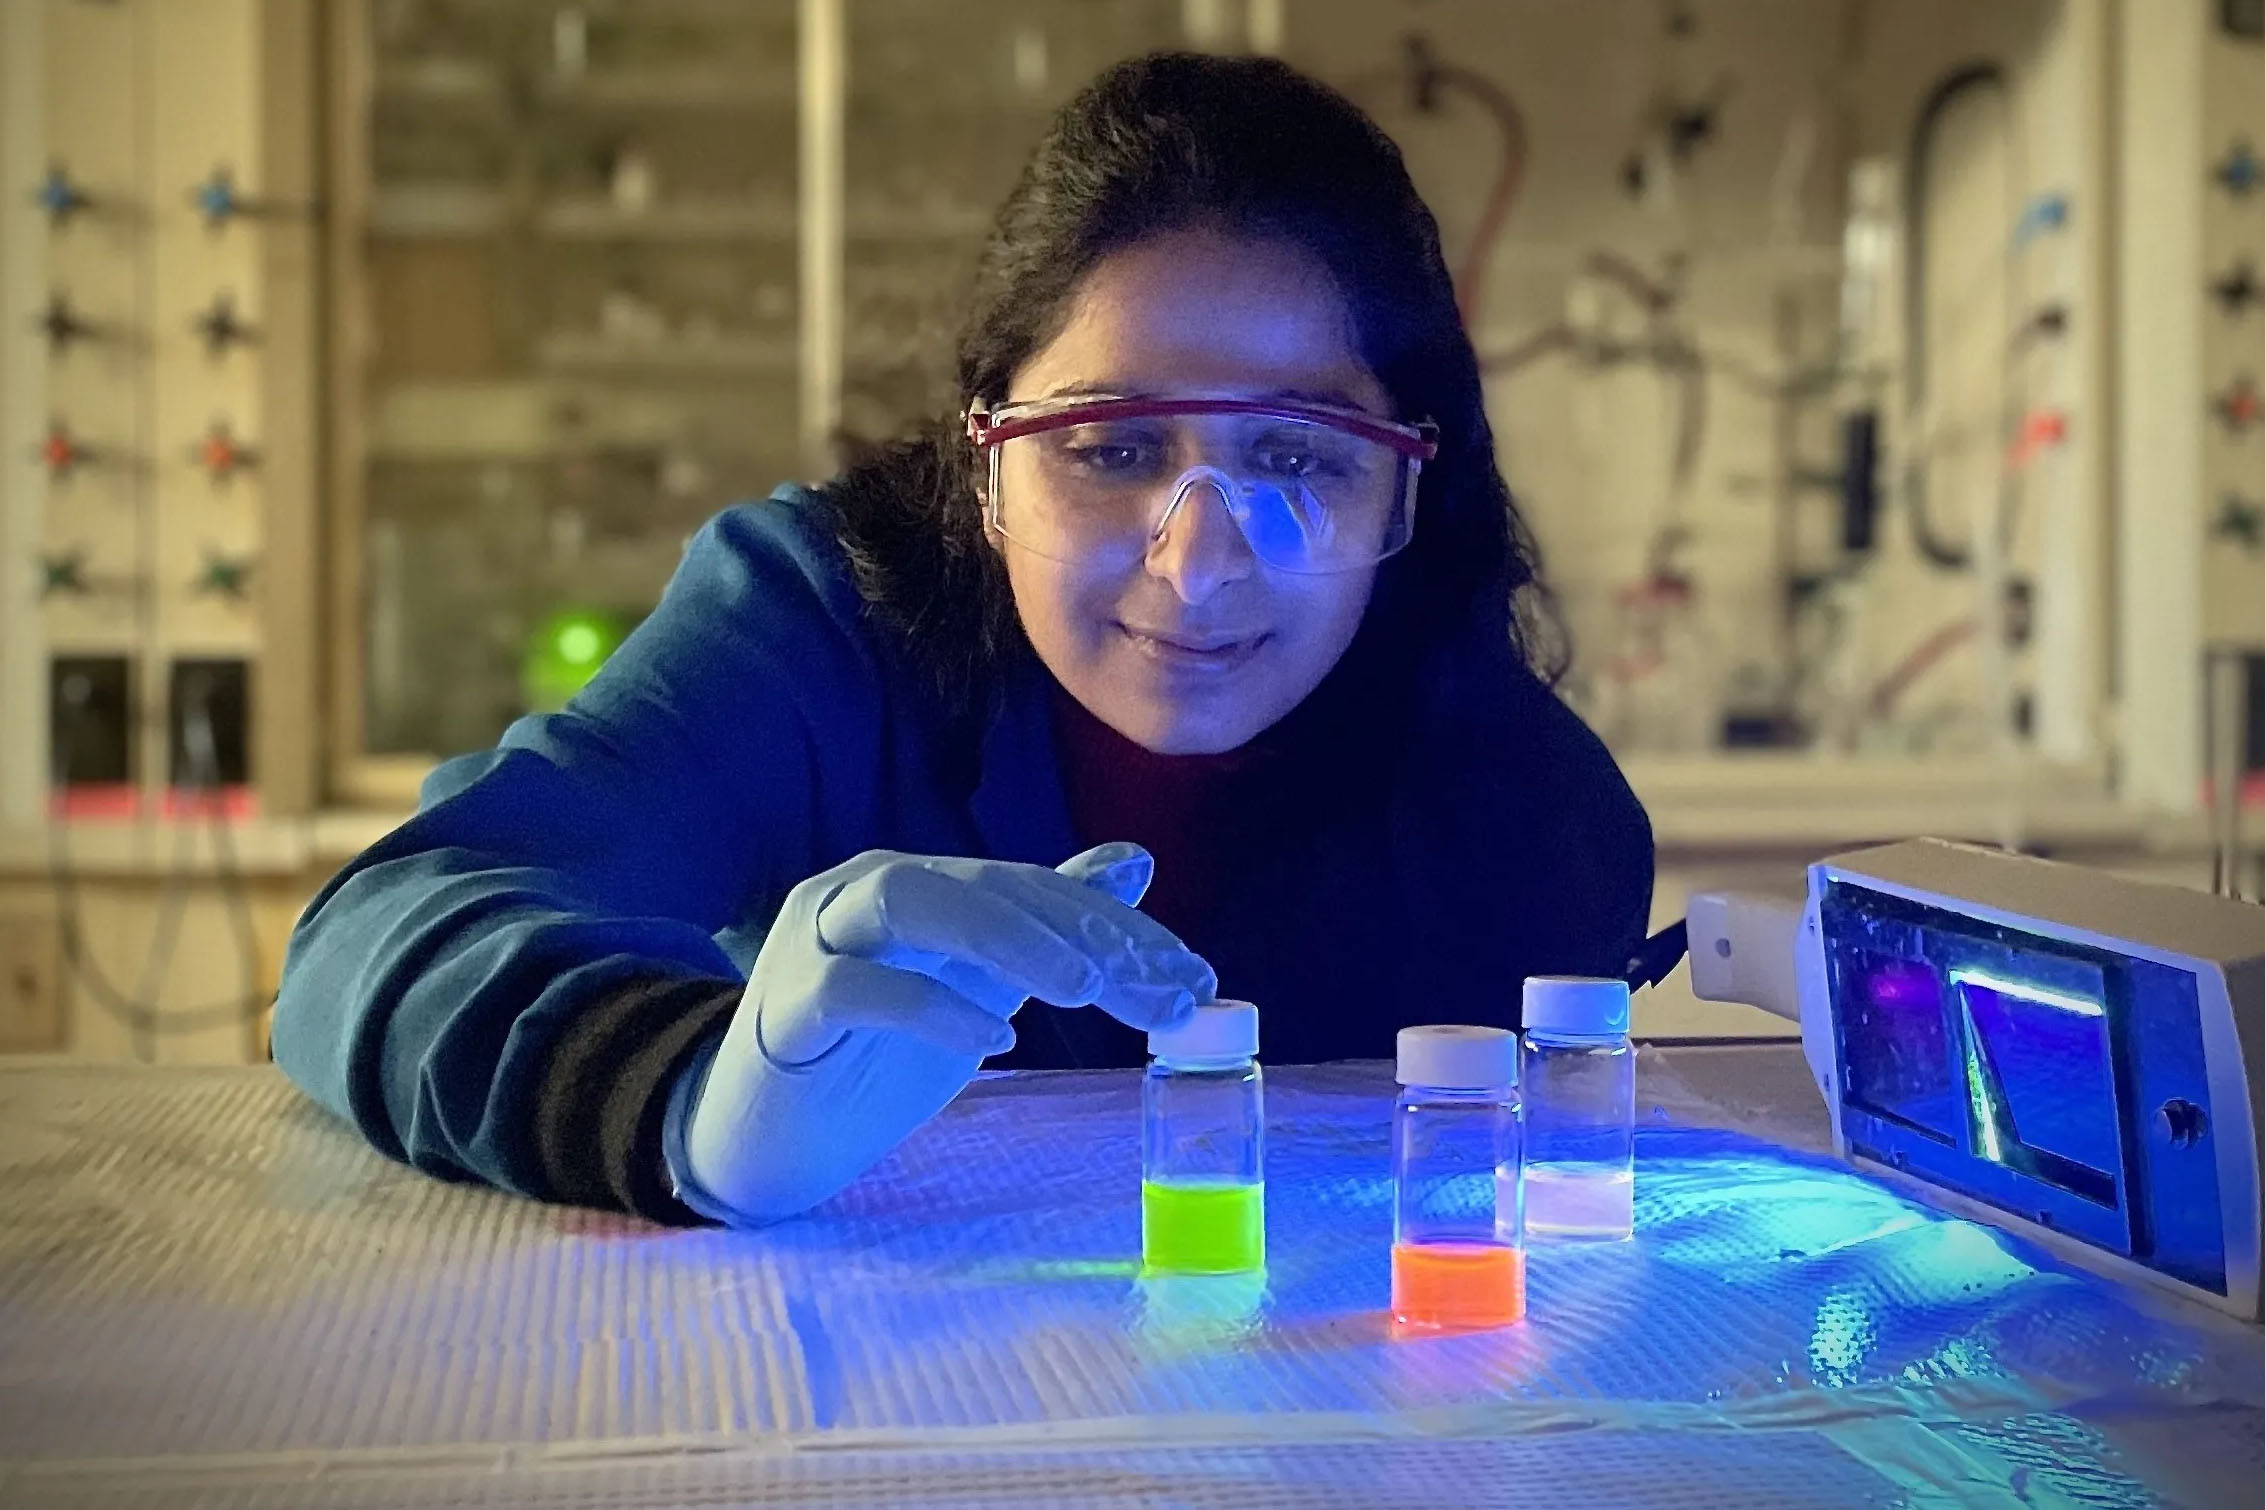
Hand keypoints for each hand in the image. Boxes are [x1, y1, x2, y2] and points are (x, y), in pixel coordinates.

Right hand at [663, 842, 1212, 1224]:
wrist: (762, 1136)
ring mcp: (815, 941)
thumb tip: (1134, 860)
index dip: (1118, 927)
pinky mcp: (782, 1007)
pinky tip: (991, 1043)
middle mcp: (865, 893)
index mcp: (919, 886)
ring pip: (906, 897)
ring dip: (1003, 936)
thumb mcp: (975, 985)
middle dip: (1081, 933)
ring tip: (1083, 989)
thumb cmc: (868, 1055)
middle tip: (1160, 993)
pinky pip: (848, 987)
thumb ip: (1042, 923)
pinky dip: (924, 1008)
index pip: (1030, 887)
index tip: (1194, 978)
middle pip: (982, 885)